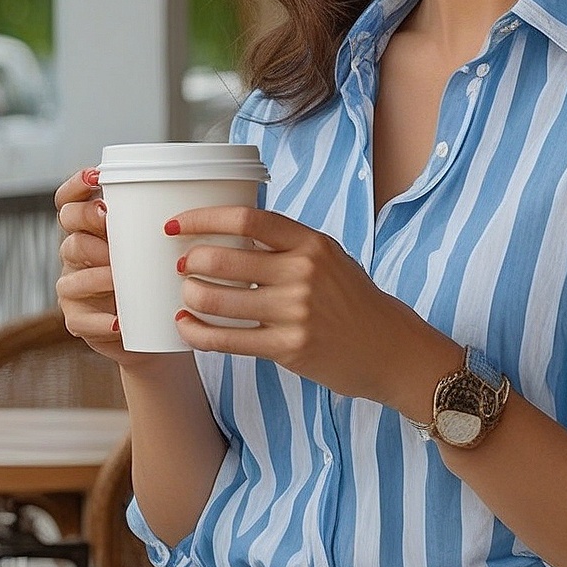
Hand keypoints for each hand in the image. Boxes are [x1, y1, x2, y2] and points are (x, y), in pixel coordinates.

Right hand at [53, 168, 180, 369]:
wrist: (158, 332)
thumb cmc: (162, 281)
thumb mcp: (165, 248)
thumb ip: (170, 225)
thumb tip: (207, 194)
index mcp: (92, 231)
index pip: (70, 201)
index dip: (76, 185)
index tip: (97, 176)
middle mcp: (77, 254)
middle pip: (68, 227)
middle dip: (86, 218)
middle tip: (110, 221)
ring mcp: (74, 288)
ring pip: (71, 274)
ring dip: (94, 272)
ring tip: (117, 275)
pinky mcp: (78, 320)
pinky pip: (79, 319)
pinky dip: (100, 320)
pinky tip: (119, 321)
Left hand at [169, 206, 457, 417]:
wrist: (390, 348)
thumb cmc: (354, 301)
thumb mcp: (329, 258)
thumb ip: (287, 246)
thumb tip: (229, 236)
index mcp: (311, 243)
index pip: (246, 219)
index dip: (202, 218)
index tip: (175, 224)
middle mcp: (302, 273)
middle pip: (223, 258)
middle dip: (190, 262)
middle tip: (182, 266)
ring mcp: (295, 312)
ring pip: (218, 299)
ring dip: (191, 295)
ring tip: (187, 296)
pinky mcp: (288, 347)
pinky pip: (227, 339)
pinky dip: (197, 331)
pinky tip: (186, 325)